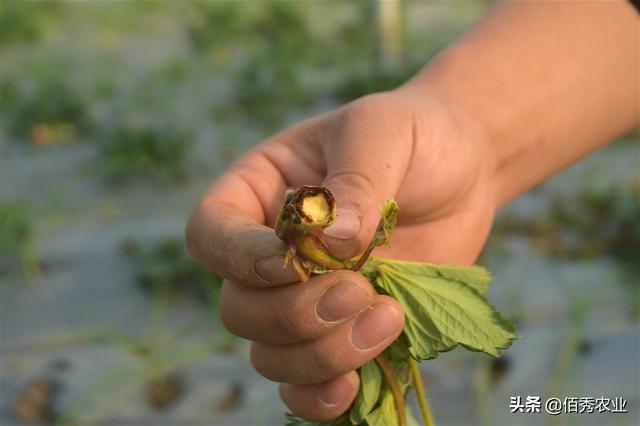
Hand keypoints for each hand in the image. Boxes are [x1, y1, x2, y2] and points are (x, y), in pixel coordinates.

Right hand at [186, 89, 495, 420]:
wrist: (462, 169)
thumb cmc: (411, 137)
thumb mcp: (380, 134)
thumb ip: (353, 184)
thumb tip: (332, 246)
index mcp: (260, 194)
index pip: (210, 234)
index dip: (238, 259)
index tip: (292, 262)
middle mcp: (271, 254)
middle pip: (240, 309)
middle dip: (295, 314)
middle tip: (359, 291)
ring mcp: (306, 299)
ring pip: (271, 356)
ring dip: (322, 354)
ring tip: (389, 318)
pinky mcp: (344, 333)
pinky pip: (308, 386)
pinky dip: (322, 397)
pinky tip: (355, 384)